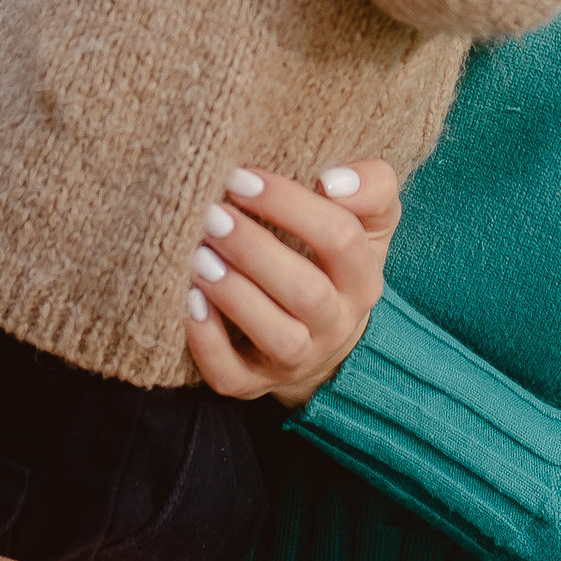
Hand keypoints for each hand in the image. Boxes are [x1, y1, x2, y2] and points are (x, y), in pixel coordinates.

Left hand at [187, 158, 400, 406]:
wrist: (321, 332)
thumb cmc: (334, 257)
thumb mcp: (367, 219)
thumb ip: (370, 185)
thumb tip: (334, 179)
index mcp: (363, 278)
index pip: (340, 238)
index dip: (291, 205)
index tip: (243, 178)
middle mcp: (336, 323)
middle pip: (307, 292)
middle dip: (255, 250)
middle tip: (213, 215)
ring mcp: (297, 359)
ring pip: (276, 337)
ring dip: (235, 294)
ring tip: (198, 256)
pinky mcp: (254, 382)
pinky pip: (232, 374)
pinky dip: (208, 342)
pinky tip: (190, 302)